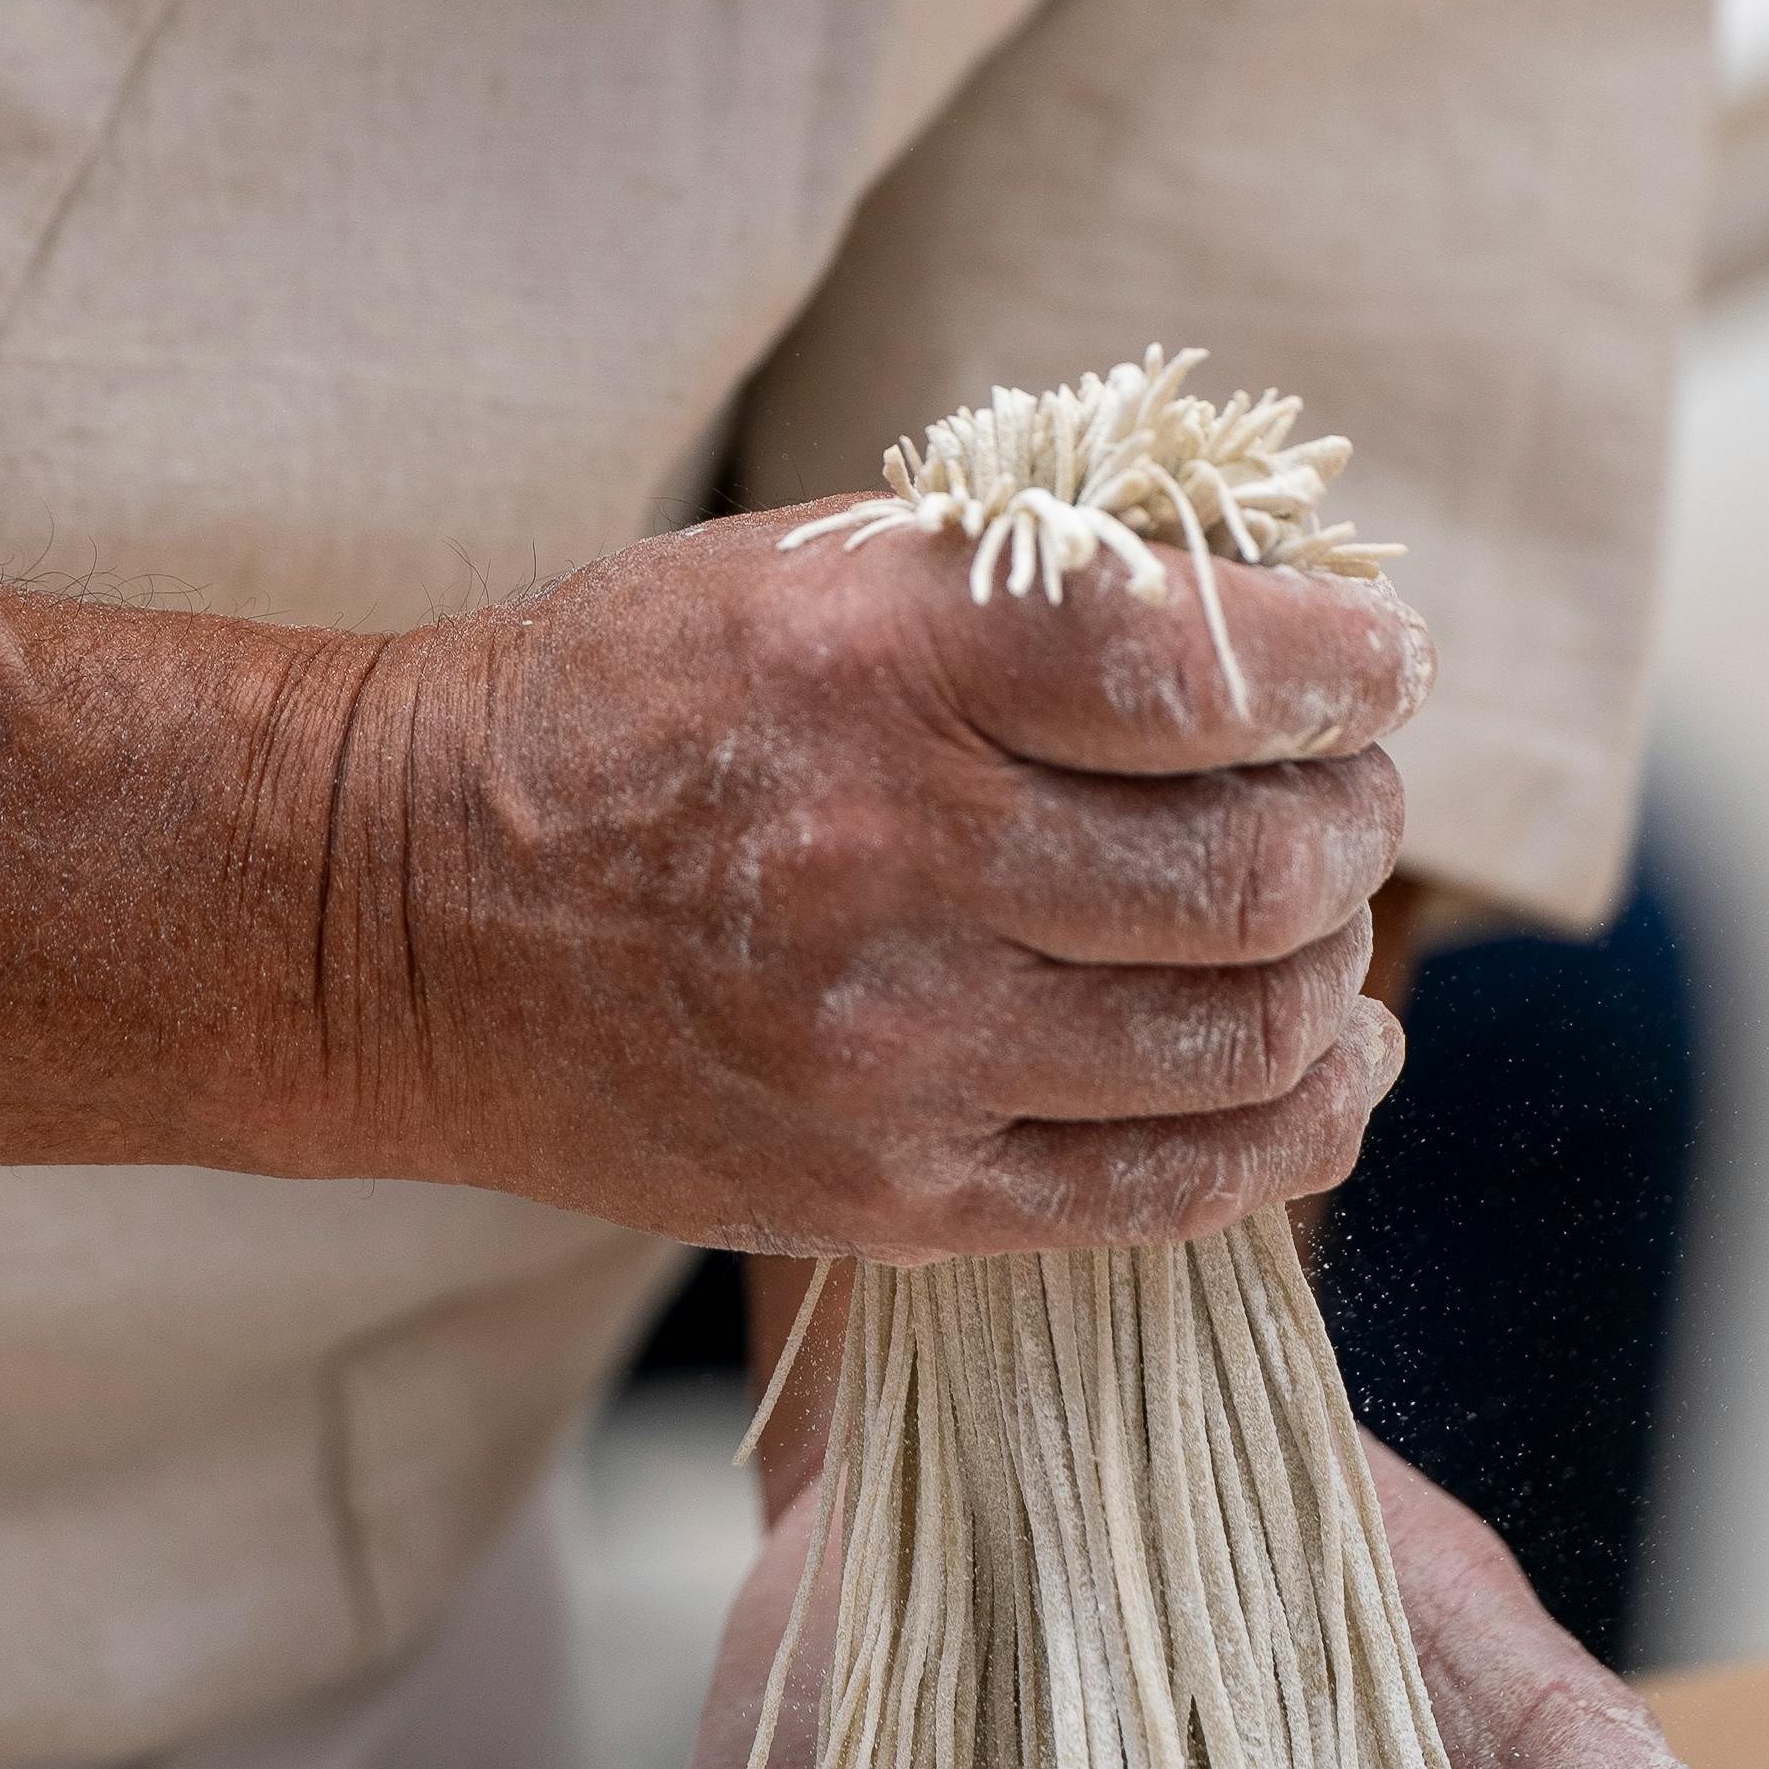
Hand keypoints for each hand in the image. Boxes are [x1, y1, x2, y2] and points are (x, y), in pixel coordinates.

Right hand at [332, 503, 1423, 1254]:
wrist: (391, 912)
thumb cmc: (624, 704)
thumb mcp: (809, 571)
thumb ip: (1038, 580)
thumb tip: (1291, 615)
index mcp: (880, 660)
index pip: (1209, 667)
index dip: (1349, 669)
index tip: (1378, 668)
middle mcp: (893, 857)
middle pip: (1261, 869)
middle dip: (1353, 822)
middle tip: (1343, 795)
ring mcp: (893, 1052)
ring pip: (1247, 1036)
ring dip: (1334, 973)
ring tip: (1314, 926)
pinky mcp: (888, 1196)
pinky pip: (1172, 1188)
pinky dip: (1293, 1126)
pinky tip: (1317, 1069)